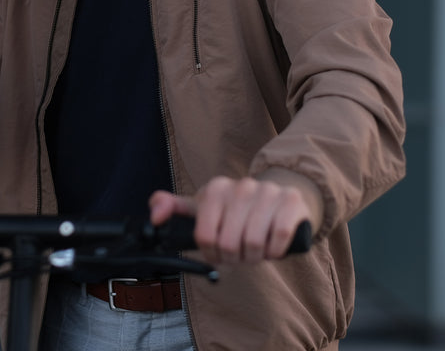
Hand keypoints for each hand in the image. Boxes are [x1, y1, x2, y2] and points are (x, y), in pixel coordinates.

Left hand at [149, 175, 317, 264]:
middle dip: (233, 258)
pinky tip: (272, 246)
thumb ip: (174, 209)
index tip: (217, 252)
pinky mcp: (291, 202)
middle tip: (238, 254)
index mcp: (216, 188)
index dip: (211, 253)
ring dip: (254, 257)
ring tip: (255, 250)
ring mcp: (267, 192)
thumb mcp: (203, 208)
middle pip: (228, 243)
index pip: (204, 236)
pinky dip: (275, 251)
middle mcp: (241, 186)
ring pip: (253, 242)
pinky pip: (279, 237)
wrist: (277, 198)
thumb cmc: (235, 210)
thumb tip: (154, 217)